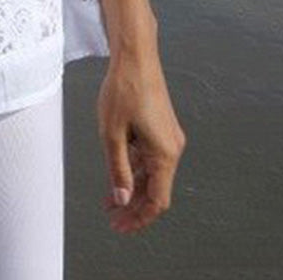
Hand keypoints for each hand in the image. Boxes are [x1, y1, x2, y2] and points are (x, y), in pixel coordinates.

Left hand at [97, 51, 185, 232]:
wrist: (135, 57)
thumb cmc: (123, 89)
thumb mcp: (112, 133)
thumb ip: (117, 169)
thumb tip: (122, 199)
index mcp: (164, 153)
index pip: (157, 200)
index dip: (139, 218)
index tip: (120, 226)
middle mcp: (172, 148)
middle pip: (155, 189)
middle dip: (133, 206)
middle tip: (112, 218)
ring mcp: (168, 137)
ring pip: (152, 173)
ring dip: (132, 187)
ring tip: (110, 200)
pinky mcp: (162, 127)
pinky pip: (150, 156)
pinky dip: (135, 168)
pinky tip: (118, 174)